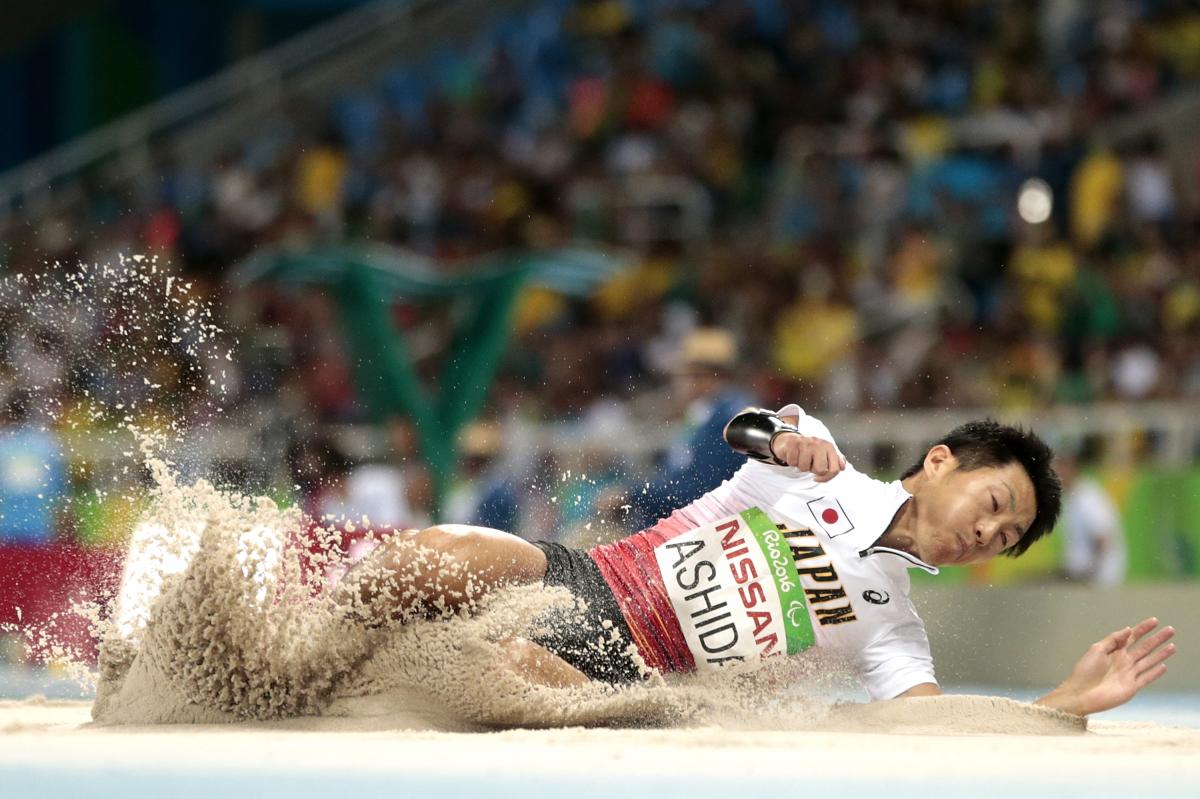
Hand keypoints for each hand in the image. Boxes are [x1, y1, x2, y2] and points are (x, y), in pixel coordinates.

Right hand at [769, 433, 845, 481]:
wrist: (790, 440)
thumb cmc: (809, 450)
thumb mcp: (824, 453)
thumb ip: (836, 461)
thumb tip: (842, 467)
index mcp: (829, 447)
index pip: (835, 469)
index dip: (826, 478)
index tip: (818, 477)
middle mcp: (819, 444)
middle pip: (820, 470)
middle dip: (812, 470)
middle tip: (809, 463)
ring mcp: (806, 442)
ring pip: (804, 468)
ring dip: (800, 466)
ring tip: (801, 458)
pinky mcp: (793, 443)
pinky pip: (793, 462)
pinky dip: (791, 462)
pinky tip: (794, 455)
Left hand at [1036, 618, 1175, 715]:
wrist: (1082, 693)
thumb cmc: (1086, 671)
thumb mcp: (1097, 649)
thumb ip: (1113, 639)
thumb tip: (1129, 629)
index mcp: (1114, 651)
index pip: (1132, 637)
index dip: (1143, 628)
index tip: (1155, 620)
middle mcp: (1124, 661)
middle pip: (1145, 647)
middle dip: (1157, 638)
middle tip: (1171, 629)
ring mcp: (1129, 674)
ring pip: (1149, 661)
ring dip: (1161, 654)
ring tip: (1172, 646)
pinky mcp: (1132, 687)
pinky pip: (1147, 678)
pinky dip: (1155, 673)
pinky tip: (1164, 666)